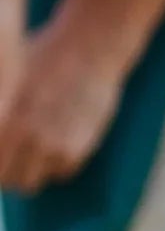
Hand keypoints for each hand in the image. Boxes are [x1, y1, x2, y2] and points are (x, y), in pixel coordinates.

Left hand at [0, 0, 164, 195]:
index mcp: (3, 120)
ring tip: (32, 149)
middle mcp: (26, 137)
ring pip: (31, 182)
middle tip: (8, 156)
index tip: (2, 152)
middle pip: (7, 180)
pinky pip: (61, 173)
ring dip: (29, 171)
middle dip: (5, 171)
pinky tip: (56, 141)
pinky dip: (55, 165)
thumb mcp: (6, 76)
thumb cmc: (41, 55)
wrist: (89, 48)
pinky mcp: (79, 147)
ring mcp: (54, 144)